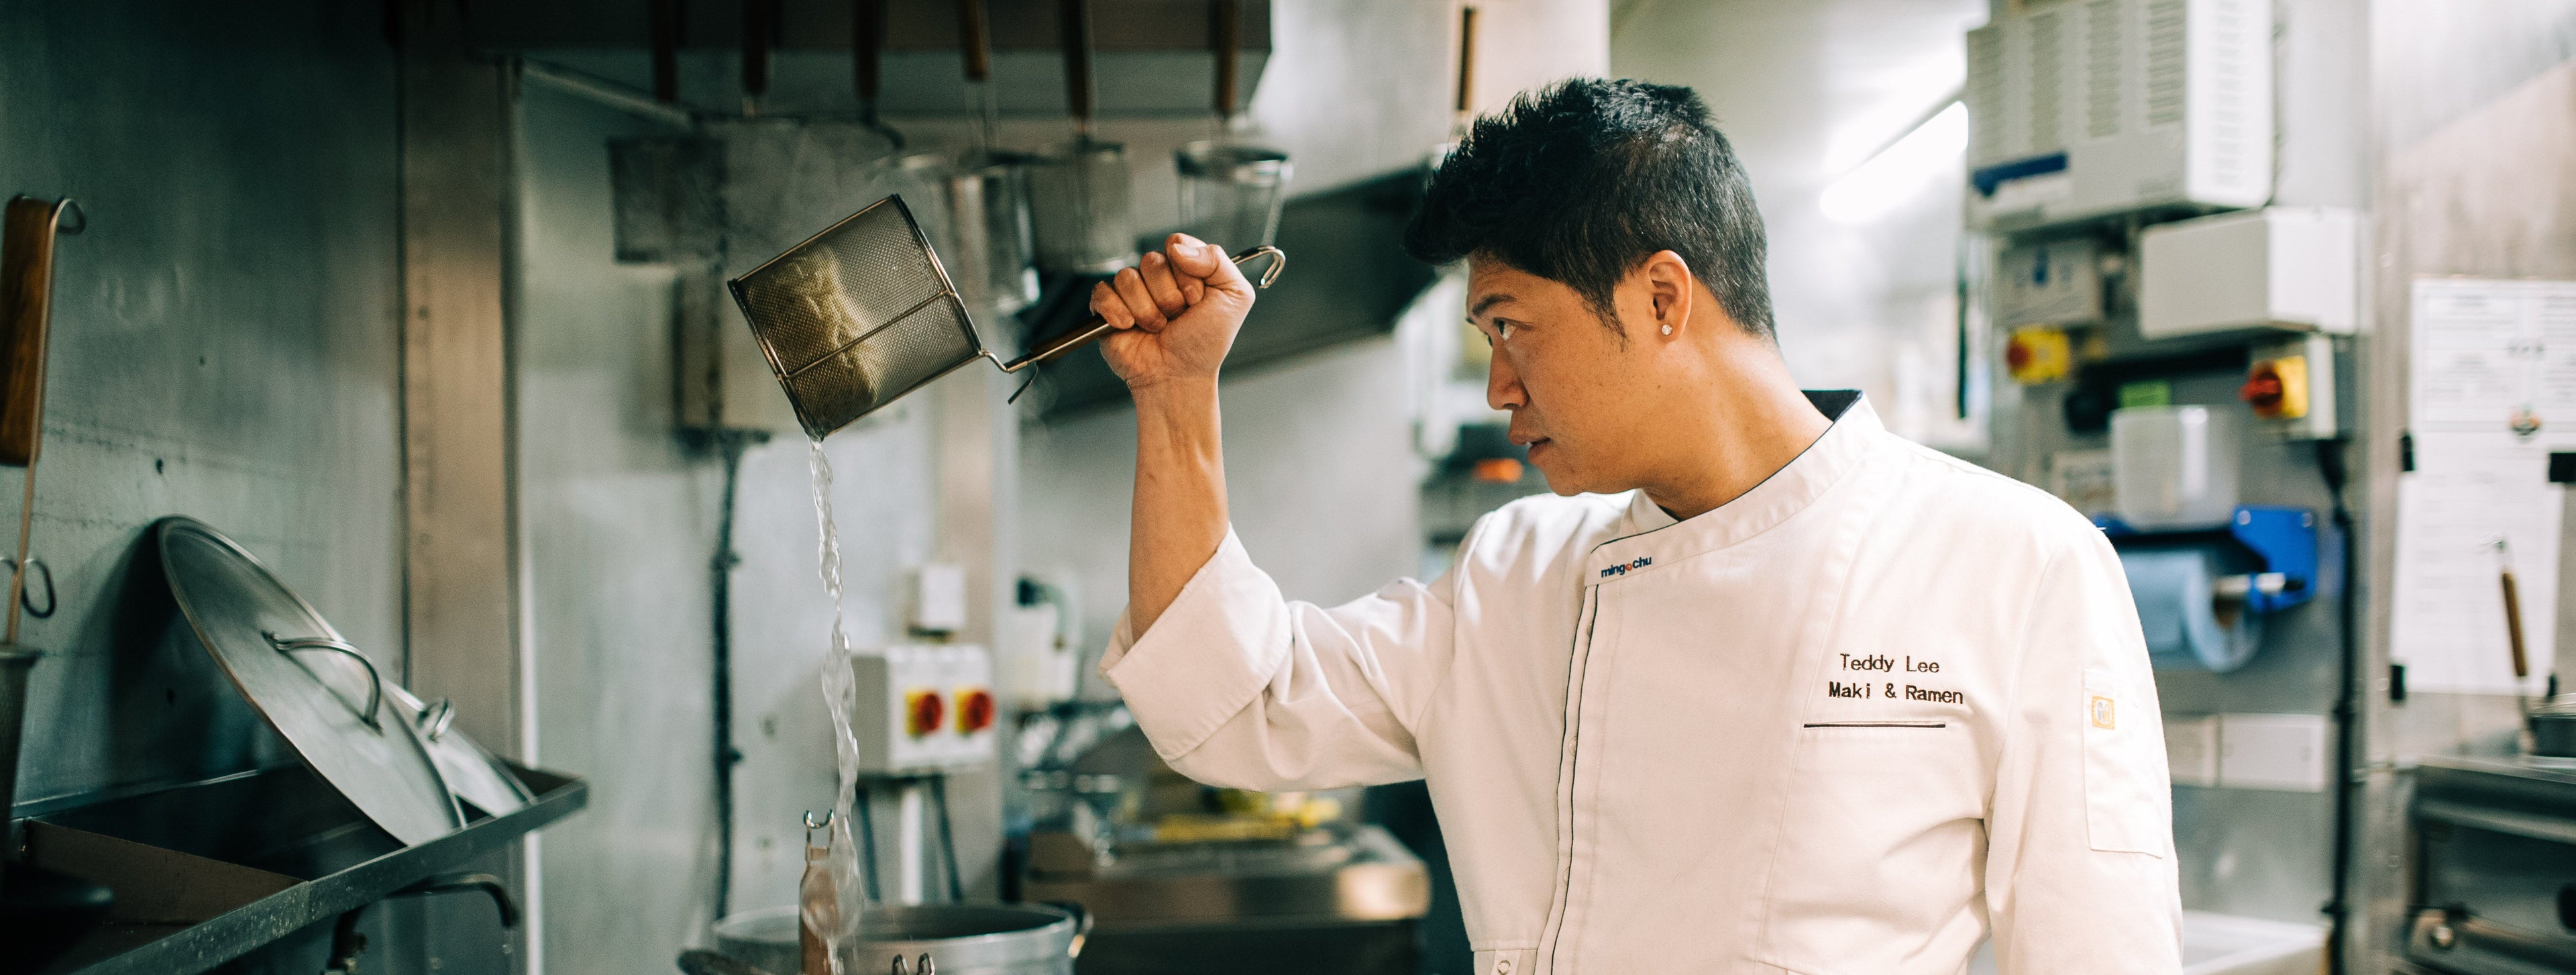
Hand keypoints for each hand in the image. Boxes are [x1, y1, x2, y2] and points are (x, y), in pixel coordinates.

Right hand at [1089, 233, 1256, 389]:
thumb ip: (1217, 260)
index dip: (1188, 273)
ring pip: (1128, 277)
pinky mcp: (1108, 308)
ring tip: (1158, 327)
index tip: (1197, 299)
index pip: (1177, 245)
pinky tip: (1130, 327)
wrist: (1180, 377)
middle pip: (1152, 260)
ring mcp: (1132, 292)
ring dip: (1147, 310)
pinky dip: (1117, 312)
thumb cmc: (1205, 343)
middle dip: (1169, 296)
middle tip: (1177, 318)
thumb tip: (1176, 246)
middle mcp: (1158, 277)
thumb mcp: (1234, 296)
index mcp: (1186, 268)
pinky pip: (1102, 292)